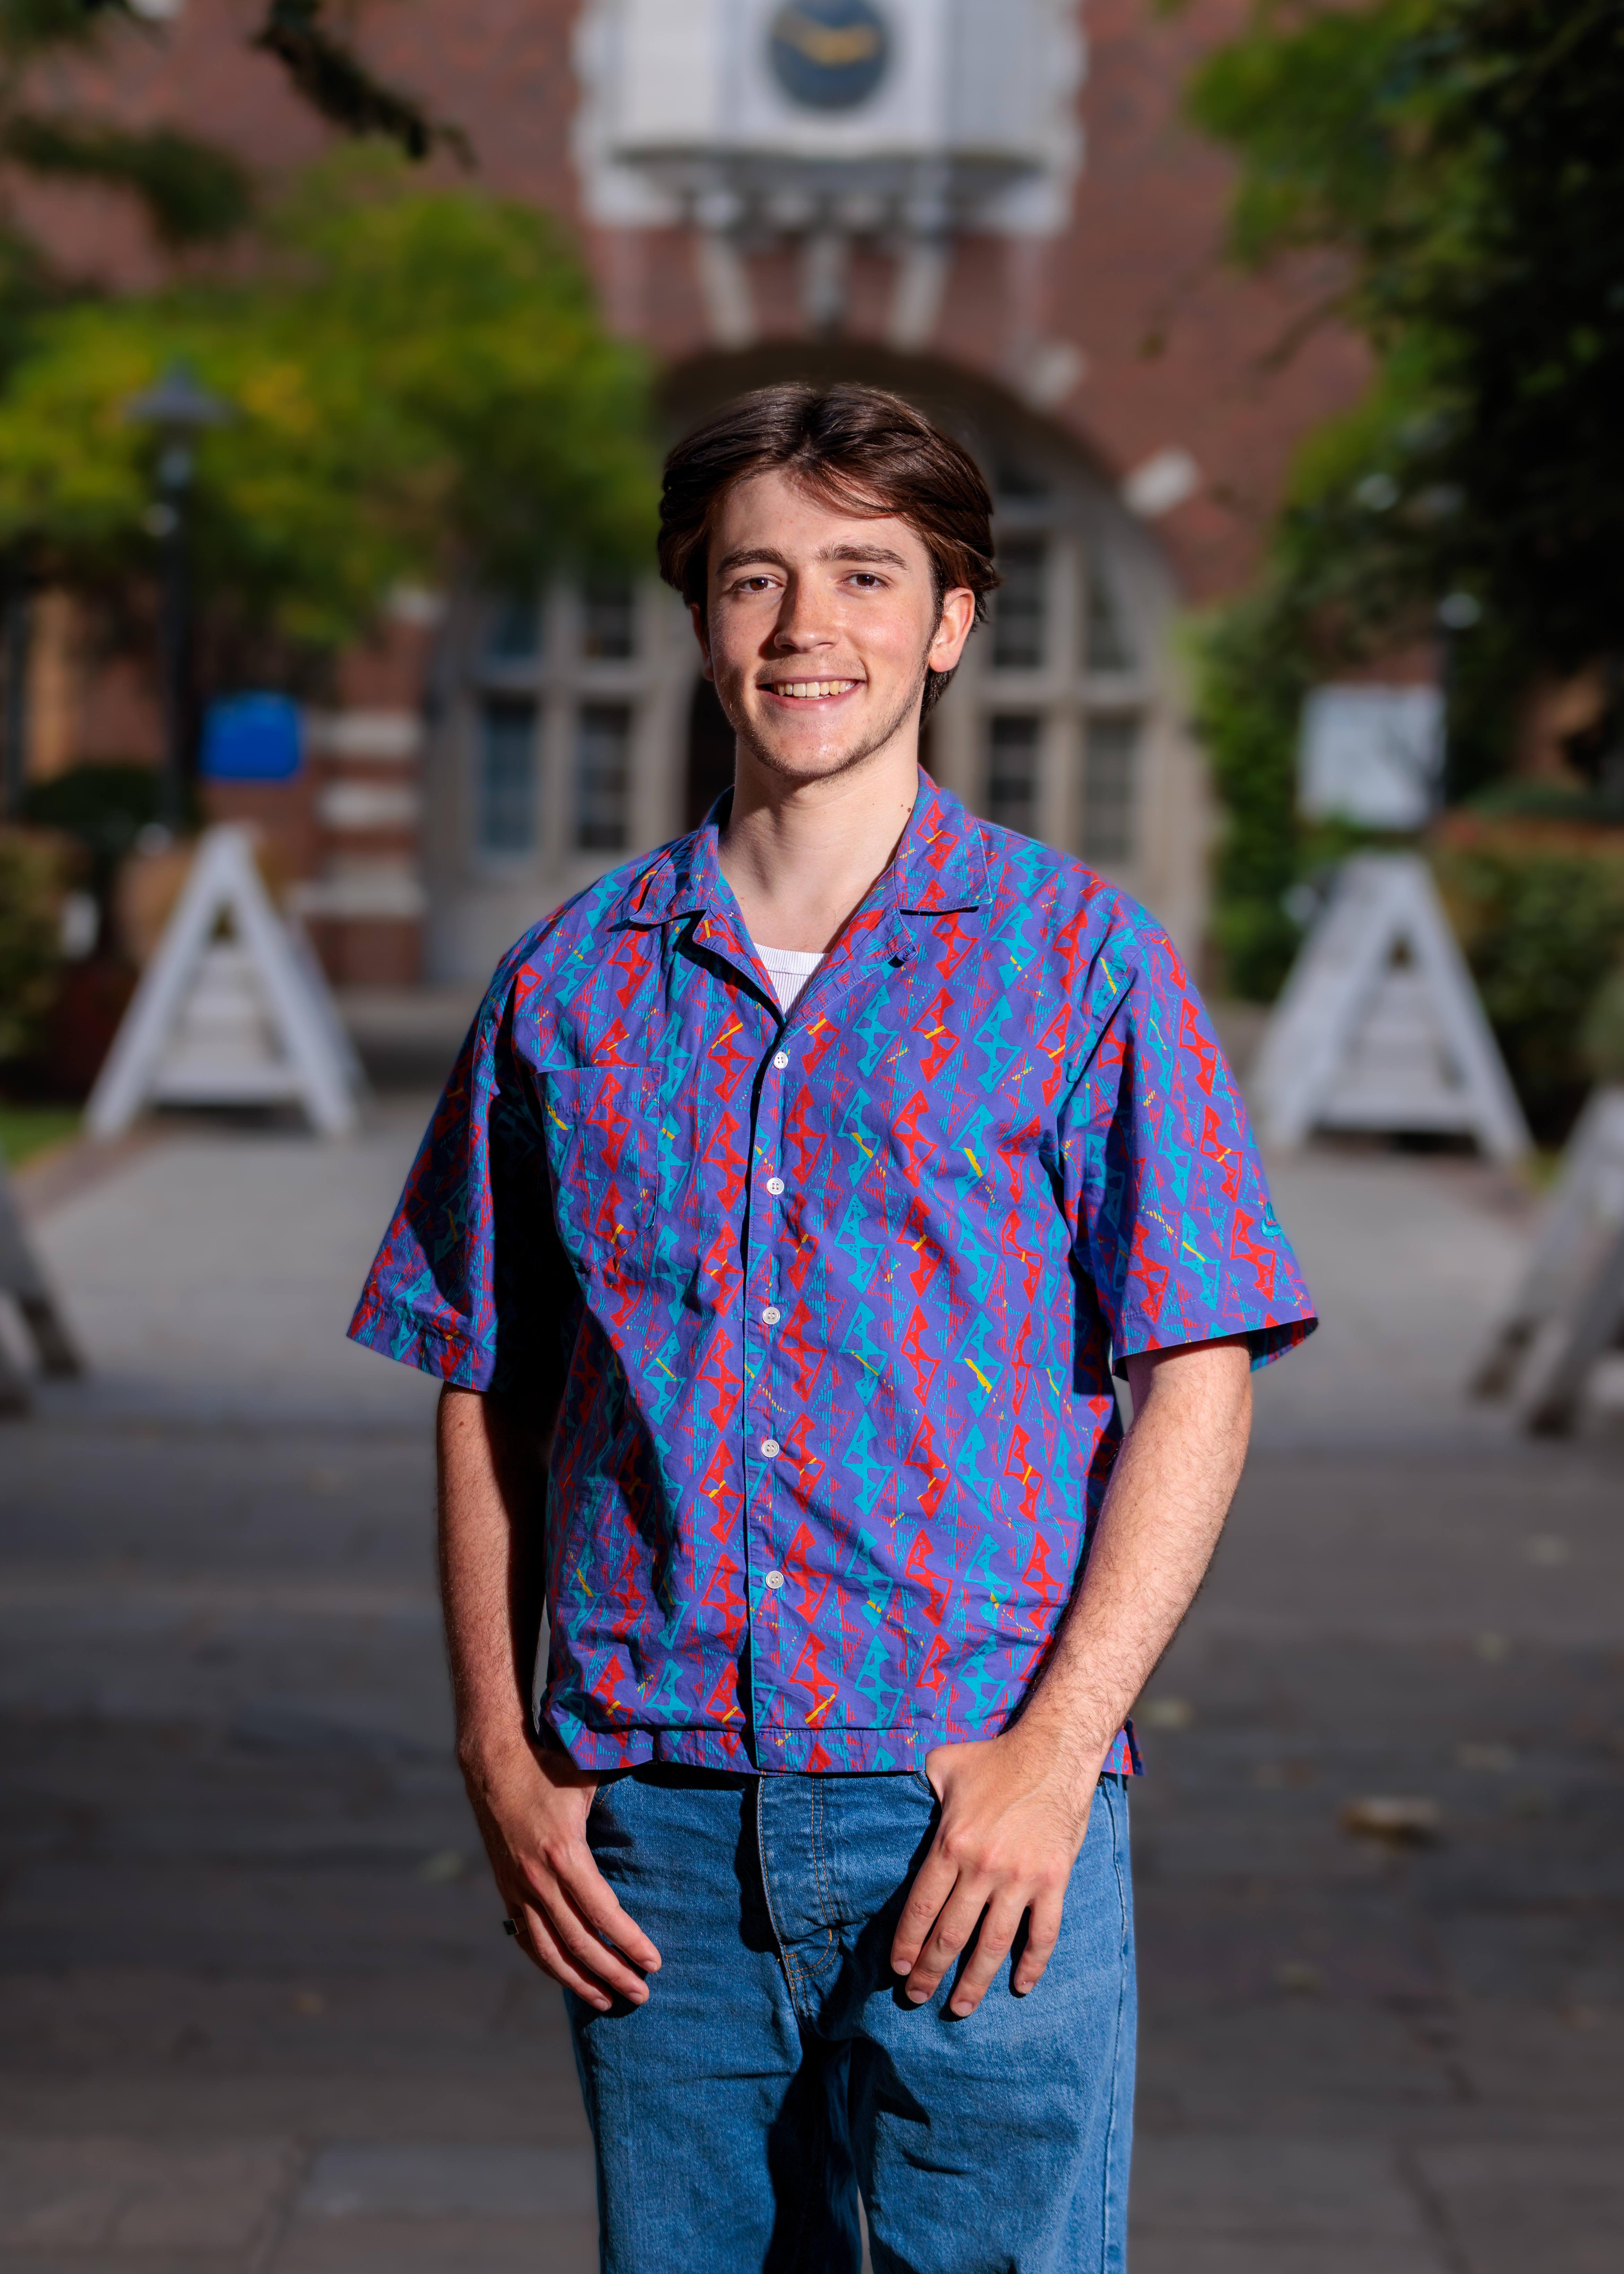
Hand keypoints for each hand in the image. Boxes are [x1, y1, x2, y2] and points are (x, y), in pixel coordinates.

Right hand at [461, 1735, 660, 2011]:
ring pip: (549, 1951)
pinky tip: (568, 1979)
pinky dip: (549, 1964)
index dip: (629, 1942)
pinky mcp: (506, 1890)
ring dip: (579, 1981)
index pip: (602, 1913)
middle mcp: (538, 1878)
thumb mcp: (590, 1780)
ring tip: (608, 2001)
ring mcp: (518, 1888)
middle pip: (579, 1942)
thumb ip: (622, 1802)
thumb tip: (668, 1796)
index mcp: (564, 1853)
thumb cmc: (551, 1766)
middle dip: (612, 1973)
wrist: (492, 1763)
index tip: (654, 1962)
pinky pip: (527, 1939)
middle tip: (641, 1994)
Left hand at [888, 1724, 1095, 2016]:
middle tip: (917, 1998)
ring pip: (993, 1945)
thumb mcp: (943, 1764)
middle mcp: (983, 1867)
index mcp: (951, 1844)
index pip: (921, 1908)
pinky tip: (1021, 1986)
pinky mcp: (1053, 1880)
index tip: (898, 1970)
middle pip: (951, 1934)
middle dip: (930, 1972)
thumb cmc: (994, 1758)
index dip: (907, 1944)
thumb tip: (899, 1798)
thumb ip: (920, 1788)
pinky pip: (1043, 1933)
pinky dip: (1033, 1964)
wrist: (1054, 1751)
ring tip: (960, 2007)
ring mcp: (1021, 1878)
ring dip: (974, 1982)